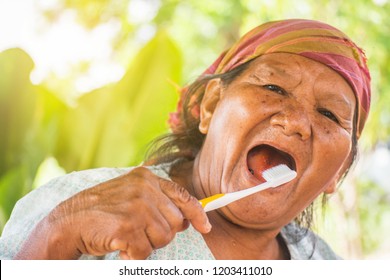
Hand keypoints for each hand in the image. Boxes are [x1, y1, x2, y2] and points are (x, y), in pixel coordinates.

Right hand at [15, 167, 210, 259]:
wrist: (69, 220)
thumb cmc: (103, 210)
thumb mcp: (131, 193)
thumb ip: (157, 200)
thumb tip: (187, 219)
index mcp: (147, 177)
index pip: (182, 196)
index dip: (197, 213)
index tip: (206, 226)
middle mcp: (144, 188)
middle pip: (175, 222)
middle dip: (161, 233)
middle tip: (138, 231)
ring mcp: (136, 206)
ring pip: (163, 238)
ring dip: (146, 244)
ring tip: (126, 235)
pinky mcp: (127, 226)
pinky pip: (145, 251)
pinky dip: (133, 255)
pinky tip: (119, 245)